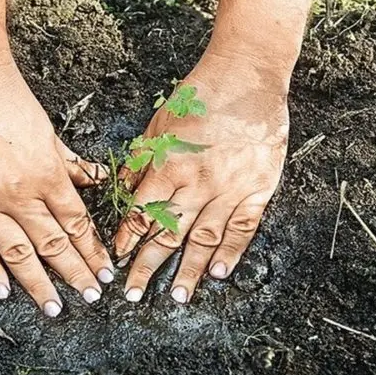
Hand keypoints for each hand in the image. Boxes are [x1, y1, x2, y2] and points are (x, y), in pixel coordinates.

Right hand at [0, 59, 113, 316]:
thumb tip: (96, 179)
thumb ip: (70, 163)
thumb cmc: (8, 99)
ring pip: (18, 253)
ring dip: (39, 284)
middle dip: (77, 274)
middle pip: (54, 244)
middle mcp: (20, 194)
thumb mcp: (48, 130)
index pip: (77, 224)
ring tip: (55, 308)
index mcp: (48, 174)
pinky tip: (2, 292)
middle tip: (92, 297)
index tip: (105, 270)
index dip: (94, 251)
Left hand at [115, 54, 288, 303]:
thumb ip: (140, 162)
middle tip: (136, 294)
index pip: (142, 213)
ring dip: (189, 270)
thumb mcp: (157, 125)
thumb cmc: (198, 97)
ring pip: (205, 238)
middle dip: (148, 266)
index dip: (127, 240)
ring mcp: (230, 188)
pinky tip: (219, 273)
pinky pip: (243, 227)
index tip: (117, 260)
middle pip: (168, 233)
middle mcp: (197, 183)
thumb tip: (118, 191)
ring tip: (177, 296)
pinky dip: (231, 251)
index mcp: (169, 165)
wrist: (247, 78)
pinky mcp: (258, 188)